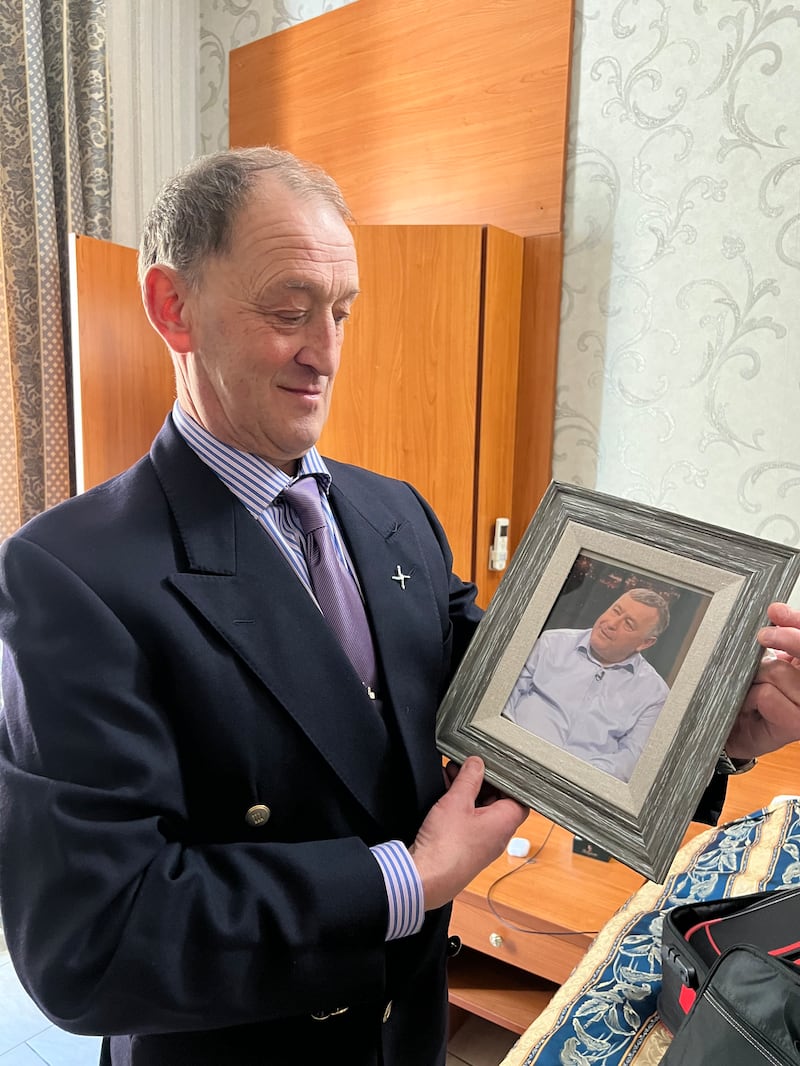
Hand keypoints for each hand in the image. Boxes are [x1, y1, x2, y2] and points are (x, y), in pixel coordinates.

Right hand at [412, 756, 527, 910]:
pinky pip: (468, 821)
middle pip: (498, 801)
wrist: (426, 877)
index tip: (493, 765)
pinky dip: (460, 806)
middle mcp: (497, 835)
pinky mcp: (466, 848)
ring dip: (468, 792)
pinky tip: (445, 793)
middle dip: (482, 781)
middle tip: (468, 767)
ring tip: (452, 775)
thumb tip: (477, 764)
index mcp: (504, 823)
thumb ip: (469, 779)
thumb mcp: (457, 801)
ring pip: (481, 810)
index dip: (507, 779)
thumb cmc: (447, 846)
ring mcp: (482, 843)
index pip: (518, 796)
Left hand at [725, 602, 799, 759]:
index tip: (776, 610)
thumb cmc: (755, 694)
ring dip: (759, 676)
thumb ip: (783, 637)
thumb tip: (778, 611)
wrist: (739, 731)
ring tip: (755, 687)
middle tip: (764, 635)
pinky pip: (767, 695)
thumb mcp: (769, 659)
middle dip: (784, 640)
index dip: (797, 622)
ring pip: (780, 673)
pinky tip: (753, 705)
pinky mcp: (797, 724)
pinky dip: (753, 696)